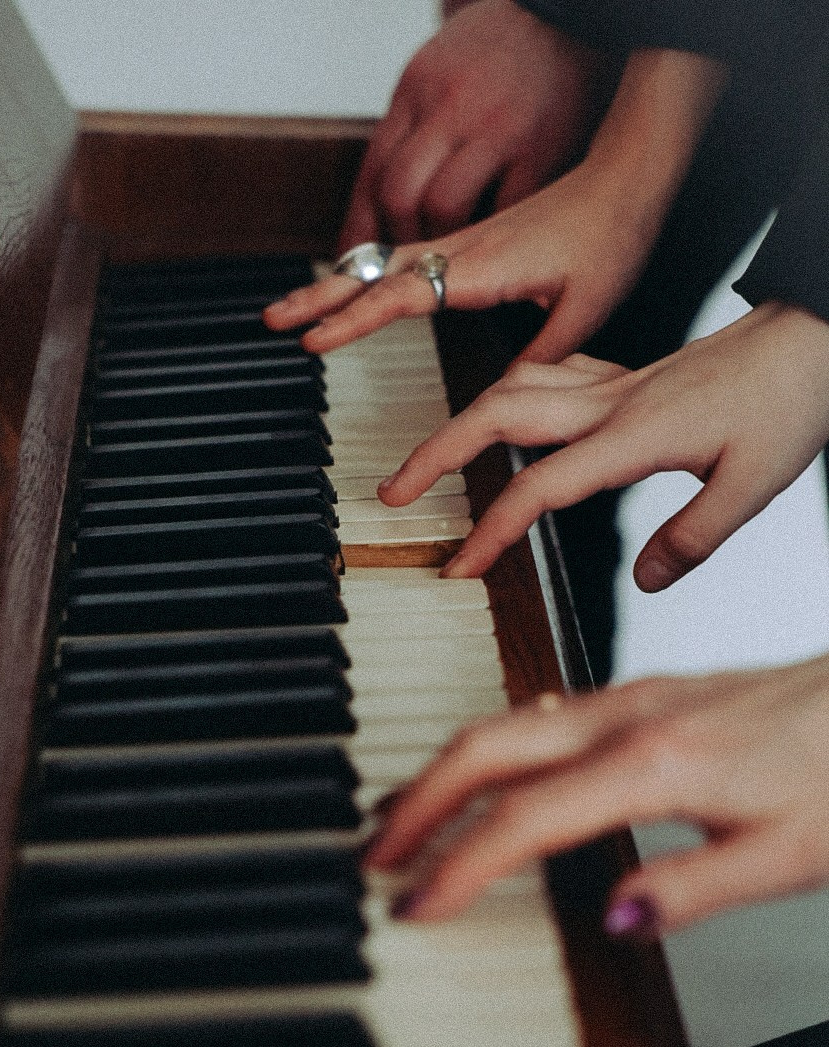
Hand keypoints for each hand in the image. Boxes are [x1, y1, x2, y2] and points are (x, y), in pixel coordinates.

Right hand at [266, 52, 726, 368]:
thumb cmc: (608, 238)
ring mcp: (456, 243)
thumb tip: (503, 403)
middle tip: (272, 322)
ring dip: (332, 286)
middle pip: (372, 274)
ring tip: (289, 311)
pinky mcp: (463, 242)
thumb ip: (538, 358)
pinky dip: (362, 277)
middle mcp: (458, 250)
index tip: (314, 341)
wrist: (625, 177)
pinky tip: (346, 290)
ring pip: (379, 264)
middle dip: (318, 298)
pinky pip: (398, 259)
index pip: (401, 296)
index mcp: (480, 268)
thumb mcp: (584, 311)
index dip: (354, 320)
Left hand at [337, 0, 606, 247]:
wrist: (570, 14)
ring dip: (442, 248)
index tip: (355, 271)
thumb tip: (381, 208)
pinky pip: (504, 211)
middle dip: (396, 244)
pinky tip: (494, 252)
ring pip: (443, 207)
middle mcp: (450, 105)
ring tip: (449, 269)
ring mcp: (496, 126)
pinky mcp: (541, 146)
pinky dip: (492, 239)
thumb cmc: (503, 52)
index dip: (360, 233)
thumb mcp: (440, 74)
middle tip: (406, 273)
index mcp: (418, 90)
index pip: (372, 175)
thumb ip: (412, 135)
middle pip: (399, 195)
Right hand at [366, 655, 828, 932]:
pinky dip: (490, 751)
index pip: (524, 820)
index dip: (459, 867)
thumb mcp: (791, 856)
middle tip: (373, 853)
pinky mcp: (649, 693)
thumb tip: (609, 918)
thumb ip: (693, 891)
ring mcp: (635, 698)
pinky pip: (540, 713)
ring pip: (506, 722)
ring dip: (443, 771)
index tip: (415, 906)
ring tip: (405, 819)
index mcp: (656, 765)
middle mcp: (631, 719)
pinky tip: (486, 773)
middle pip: (485, 748)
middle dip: (416, 801)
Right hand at [381, 303, 828, 587]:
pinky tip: (509, 411)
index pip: (537, 486)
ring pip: (513, 383)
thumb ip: (693, 538)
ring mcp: (615, 383)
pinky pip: (549, 371)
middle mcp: (611, 402)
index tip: (458, 568)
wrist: (817, 333)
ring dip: (462, 418)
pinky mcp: (629, 375)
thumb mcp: (755, 483)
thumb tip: (646, 579)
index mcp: (634, 434)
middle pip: (495, 414)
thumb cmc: (793, 399)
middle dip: (435, 453)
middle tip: (393, 492)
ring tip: (431, 457)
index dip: (490, 531)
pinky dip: (511, 393)